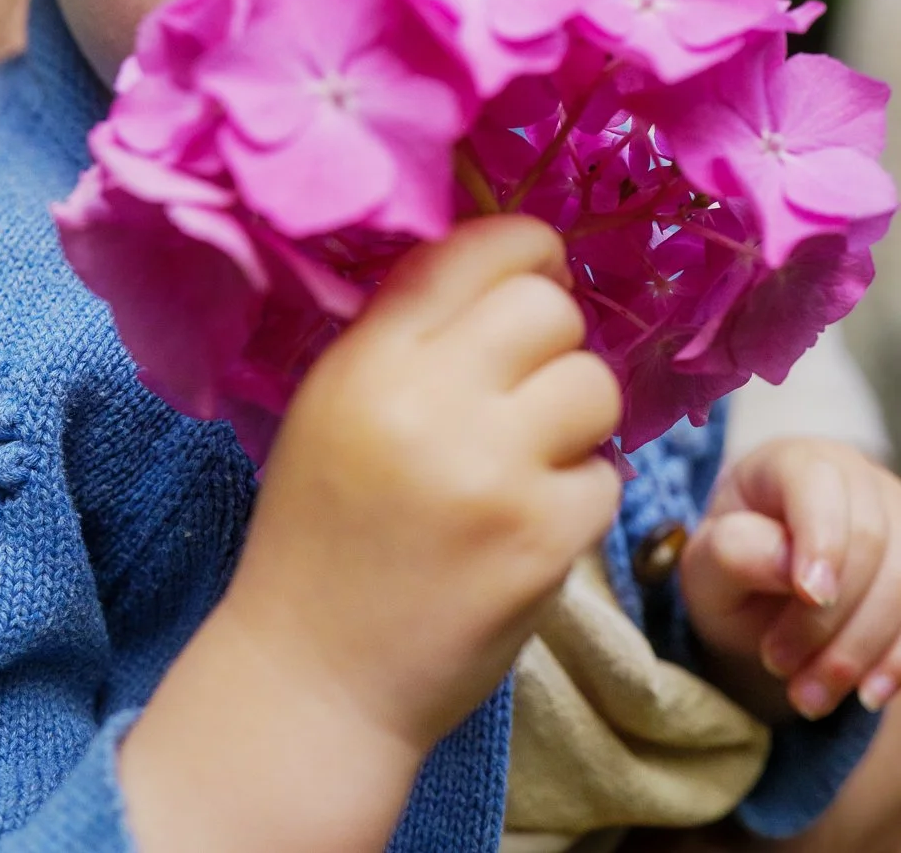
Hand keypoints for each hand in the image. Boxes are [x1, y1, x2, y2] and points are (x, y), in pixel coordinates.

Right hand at [224, 214, 622, 754]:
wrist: (315, 674)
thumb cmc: (321, 528)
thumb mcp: (333, 402)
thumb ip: (406, 330)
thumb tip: (508, 263)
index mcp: (369, 359)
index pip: (476, 248)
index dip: (526, 249)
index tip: (534, 275)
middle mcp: (431, 401)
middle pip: (550, 307)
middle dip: (553, 337)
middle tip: (529, 380)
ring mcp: (494, 472)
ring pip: (596, 384)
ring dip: (576, 415)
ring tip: (533, 452)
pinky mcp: (544, 541)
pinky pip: (607, 474)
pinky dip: (580, 493)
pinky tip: (531, 519)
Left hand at [681, 438, 900, 722]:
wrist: (762, 600)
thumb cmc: (732, 569)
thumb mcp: (706, 564)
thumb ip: (734, 552)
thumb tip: (787, 563)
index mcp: (790, 462)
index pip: (818, 481)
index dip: (821, 537)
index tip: (809, 596)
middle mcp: (855, 479)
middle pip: (870, 539)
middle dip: (828, 617)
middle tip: (777, 664)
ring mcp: (897, 519)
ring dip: (859, 651)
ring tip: (808, 697)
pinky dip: (898, 662)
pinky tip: (866, 694)